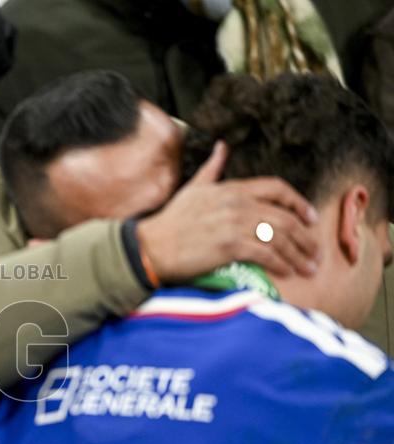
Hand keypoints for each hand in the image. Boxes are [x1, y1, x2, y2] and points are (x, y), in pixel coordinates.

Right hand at [137, 141, 320, 282]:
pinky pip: (267, 255)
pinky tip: (288, 272)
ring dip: (299, 255)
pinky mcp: (230, 246)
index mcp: (232, 188)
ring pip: (280, 238)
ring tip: (308, 268)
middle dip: (306, 238)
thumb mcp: (193, 188)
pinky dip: (282, 265)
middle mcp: (238, 204)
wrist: (151, 246)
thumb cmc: (171, 221)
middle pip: (285, 218)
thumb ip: (213, 168)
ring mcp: (235, 224)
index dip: (298, 203)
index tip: (310, 218)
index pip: (277, 189)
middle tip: (315, 252)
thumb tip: (222, 147)